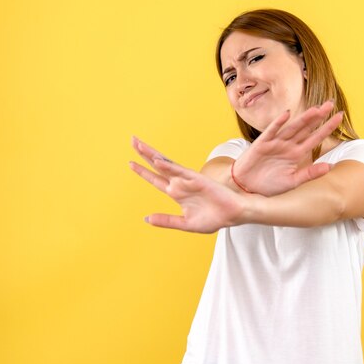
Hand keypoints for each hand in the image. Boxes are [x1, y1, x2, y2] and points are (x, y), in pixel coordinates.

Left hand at [130, 139, 245, 232]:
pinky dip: (169, 167)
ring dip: (152, 155)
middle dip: (144, 154)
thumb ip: (167, 220)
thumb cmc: (214, 218)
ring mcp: (188, 180)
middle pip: (158, 166)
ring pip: (166, 164)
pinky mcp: (197, 179)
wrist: (233, 215)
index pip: (156, 179)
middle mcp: (180, 184)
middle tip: (133, 140)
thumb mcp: (186, 223)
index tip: (130, 163)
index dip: (143, 171)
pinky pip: (180, 171)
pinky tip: (157, 161)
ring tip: (139, 144)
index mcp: (177, 194)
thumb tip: (146, 219)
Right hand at [233, 100, 343, 195]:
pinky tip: (286, 114)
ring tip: (316, 109)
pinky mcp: (261, 144)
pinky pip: (271, 131)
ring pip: (292, 128)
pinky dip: (278, 123)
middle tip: (331, 103)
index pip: (315, 137)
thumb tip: (330, 166)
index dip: (327, 127)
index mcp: (297, 154)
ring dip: (303, 118)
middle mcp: (288, 145)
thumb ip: (310, 173)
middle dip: (318, 116)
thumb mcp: (292, 182)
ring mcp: (275, 143)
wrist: (246, 188)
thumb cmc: (268, 185)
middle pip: (306, 128)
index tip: (339, 117)